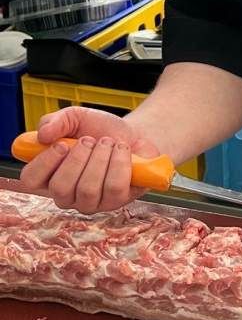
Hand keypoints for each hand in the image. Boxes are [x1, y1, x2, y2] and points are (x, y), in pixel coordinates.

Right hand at [18, 106, 161, 214]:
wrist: (134, 133)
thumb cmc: (100, 129)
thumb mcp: (75, 117)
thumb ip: (55, 121)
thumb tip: (42, 134)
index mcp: (48, 175)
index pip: (30, 181)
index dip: (44, 163)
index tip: (62, 144)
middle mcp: (66, 195)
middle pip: (60, 189)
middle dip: (78, 158)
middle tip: (89, 140)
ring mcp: (91, 202)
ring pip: (88, 190)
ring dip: (101, 158)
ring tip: (108, 142)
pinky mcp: (116, 202)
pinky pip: (114, 187)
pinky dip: (120, 162)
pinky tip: (122, 150)